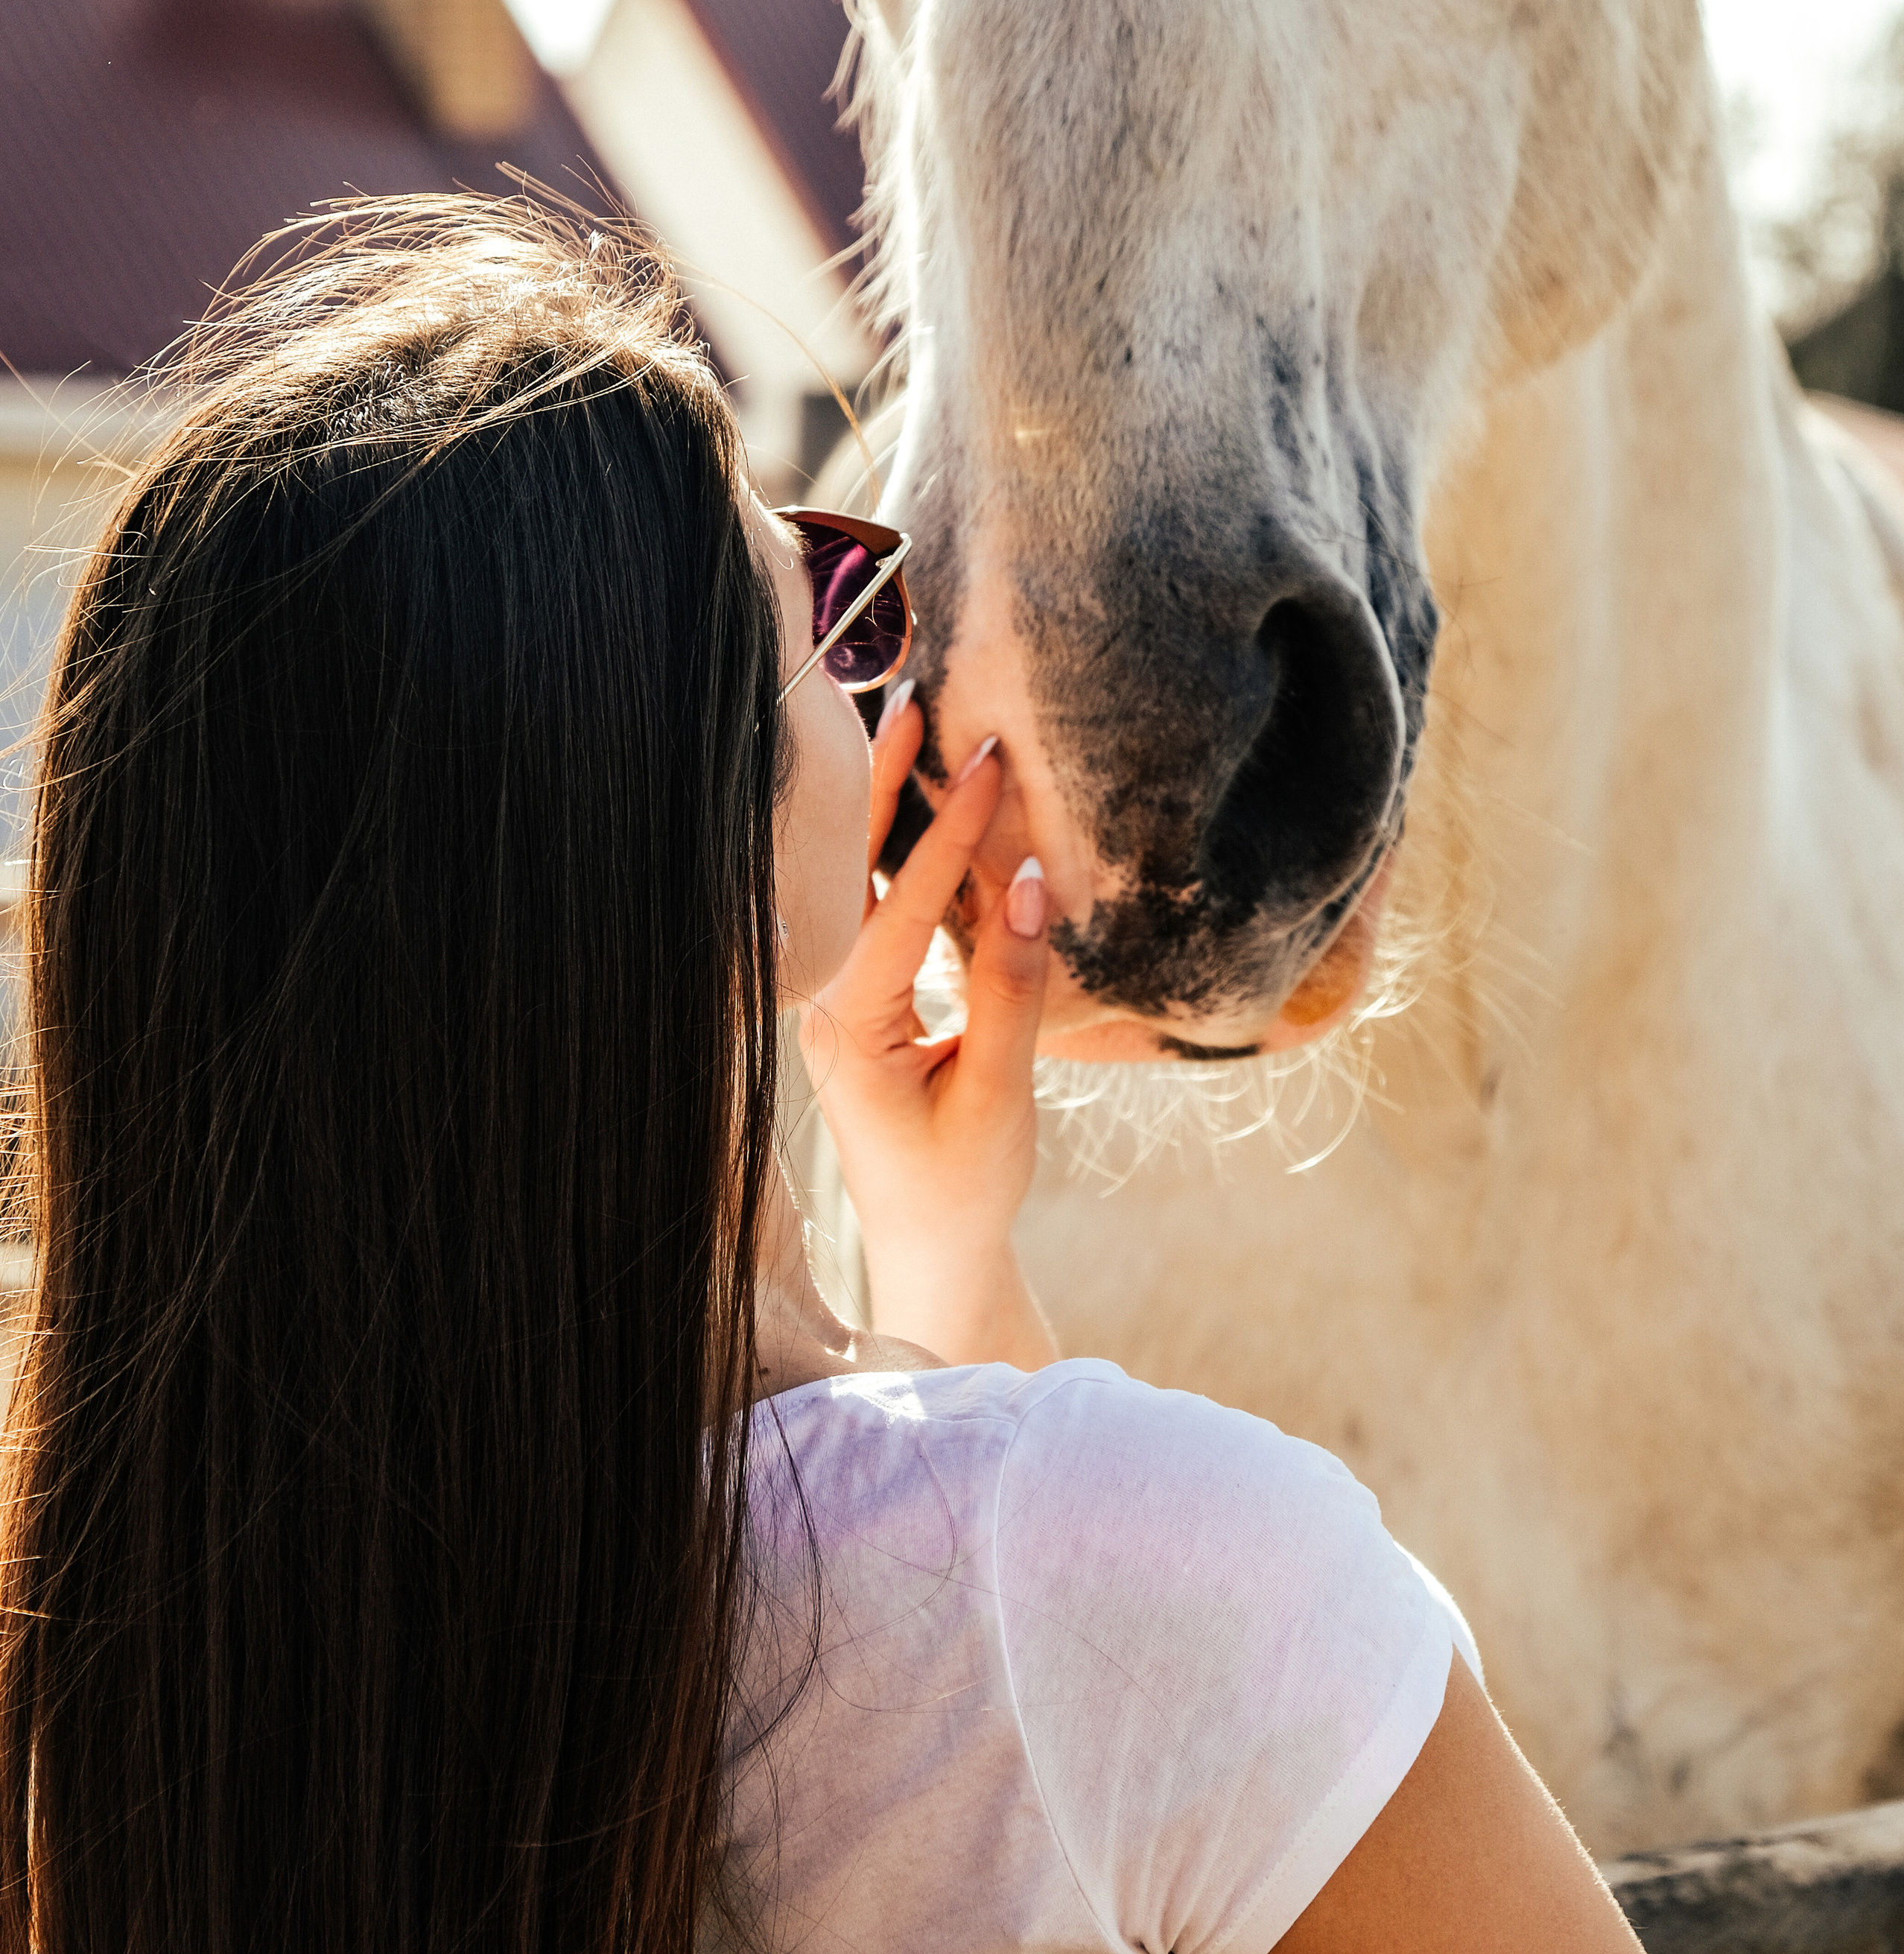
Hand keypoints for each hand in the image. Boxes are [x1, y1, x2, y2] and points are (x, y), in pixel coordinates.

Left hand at [799, 687, 1058, 1369]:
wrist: (931, 1252)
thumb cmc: (964, 1185)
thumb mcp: (1000, 1091)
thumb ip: (1010, 986)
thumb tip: (1028, 882)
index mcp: (849, 1030)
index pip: (898, 907)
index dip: (948, 832)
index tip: (986, 759)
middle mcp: (825, 1006)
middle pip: (851, 875)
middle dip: (882, 787)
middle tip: (914, 701)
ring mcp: (834, 1004)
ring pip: (859, 887)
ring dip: (886, 811)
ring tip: (912, 729)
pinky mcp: (857, 1006)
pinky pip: (876, 914)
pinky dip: (900, 857)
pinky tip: (925, 807)